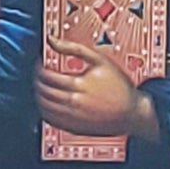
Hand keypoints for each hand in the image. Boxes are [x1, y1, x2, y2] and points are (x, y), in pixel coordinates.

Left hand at [35, 35, 160, 140]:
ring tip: (41, 86)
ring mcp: (73, 118)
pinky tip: (48, 102)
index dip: (38, 68)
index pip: (46, 76)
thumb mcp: (100, 60)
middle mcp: (74, 103)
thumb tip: (53, 40)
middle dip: (36, 80)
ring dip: (38, 95)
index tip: (40, 63)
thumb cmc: (119, 86)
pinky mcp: (74, 128)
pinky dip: (44, 110)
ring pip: (44, 107)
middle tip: (38, 73)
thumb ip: (74, 48)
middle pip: (43, 91)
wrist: (132, 112)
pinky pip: (51, 120)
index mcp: (79, 85)